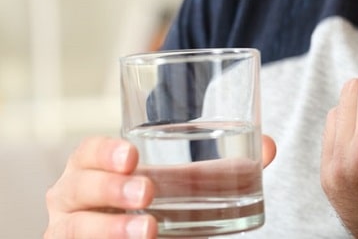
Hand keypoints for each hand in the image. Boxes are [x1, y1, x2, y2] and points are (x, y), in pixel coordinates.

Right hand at [44, 135, 275, 237]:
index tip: (134, 156)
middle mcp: (71, 198)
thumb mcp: (186, 186)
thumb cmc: (157, 203)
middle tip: (149, 192)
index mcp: (93, 167)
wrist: (145, 236)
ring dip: (110, 230)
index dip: (104, 152)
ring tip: (148, 229)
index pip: (87, 152)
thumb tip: (268, 147)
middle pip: (75, 187)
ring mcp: (69, 232)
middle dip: (110, 189)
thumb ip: (224, 167)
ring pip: (74, 229)